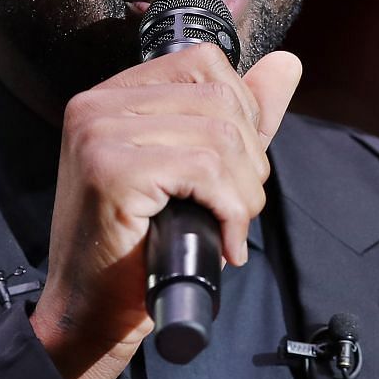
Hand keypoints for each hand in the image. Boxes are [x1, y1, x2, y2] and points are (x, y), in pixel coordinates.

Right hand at [30, 42, 302, 378]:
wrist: (91, 314)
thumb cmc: (137, 251)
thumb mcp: (194, 171)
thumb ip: (238, 116)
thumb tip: (287, 64)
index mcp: (109, 97)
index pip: (203, 64)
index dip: (241, 113)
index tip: (235, 167)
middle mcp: (95, 106)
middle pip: (219, 98)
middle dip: (249, 159)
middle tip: (236, 208)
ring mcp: (99, 135)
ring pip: (220, 135)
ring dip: (244, 192)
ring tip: (230, 226)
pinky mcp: (112, 172)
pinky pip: (206, 170)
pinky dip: (231, 210)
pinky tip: (223, 241)